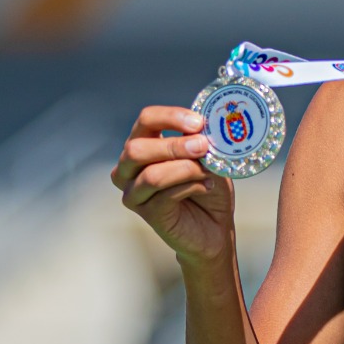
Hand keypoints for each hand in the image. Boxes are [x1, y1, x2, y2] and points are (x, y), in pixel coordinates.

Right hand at [110, 106, 235, 263]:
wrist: (215, 226)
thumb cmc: (208, 186)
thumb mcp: (207, 158)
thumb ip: (200, 141)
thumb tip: (204, 127)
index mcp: (143, 144)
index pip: (146, 120)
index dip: (170, 117)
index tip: (198, 122)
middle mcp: (128, 168)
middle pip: (137, 148)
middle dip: (174, 146)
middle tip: (203, 146)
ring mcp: (134, 192)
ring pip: (151, 175)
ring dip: (186, 169)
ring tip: (208, 172)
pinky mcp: (147, 213)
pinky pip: (165, 196)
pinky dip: (191, 187)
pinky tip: (208, 187)